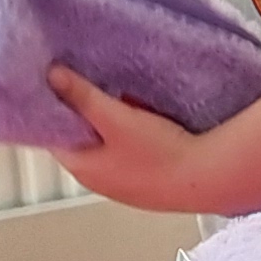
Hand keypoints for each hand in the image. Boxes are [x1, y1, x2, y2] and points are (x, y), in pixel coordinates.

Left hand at [46, 66, 226, 214]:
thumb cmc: (159, 154)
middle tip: (92, 83)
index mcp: (82, 168)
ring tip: (121, 96)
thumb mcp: (115, 117)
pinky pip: (128, 150)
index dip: (53, 108)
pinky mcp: (146, 180)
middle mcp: (98, 180)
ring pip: (106, 143)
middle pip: (81, 138)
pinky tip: (145, 116)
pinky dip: (130, 132)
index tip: (57, 83)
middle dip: (85, 112)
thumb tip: (53, 76)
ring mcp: (123, 184)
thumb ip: (82, 96)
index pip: (53, 135)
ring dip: (110, 121)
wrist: (207, 179)